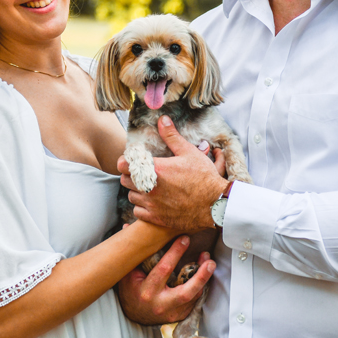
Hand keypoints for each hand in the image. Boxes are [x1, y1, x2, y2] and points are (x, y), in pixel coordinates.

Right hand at [117, 236, 215, 324]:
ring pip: (193, 297)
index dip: (175, 253)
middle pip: (185, 292)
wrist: (133, 315)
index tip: (185, 238)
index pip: (163, 270)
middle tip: (210, 261)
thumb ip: (133, 252)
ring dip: (204, 279)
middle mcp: (160, 304)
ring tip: (209, 263)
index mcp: (147, 291)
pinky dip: (199, 287)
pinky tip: (203, 275)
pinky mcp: (179, 316)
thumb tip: (126, 227)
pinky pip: (194, 301)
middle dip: (200, 277)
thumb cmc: (131, 291)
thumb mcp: (128, 273)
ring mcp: (172, 313)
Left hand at [118, 116, 228, 230]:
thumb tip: (162, 119)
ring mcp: (152, 205)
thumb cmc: (204, 177)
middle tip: (141, 172)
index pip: (123, 165)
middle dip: (131, 175)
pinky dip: (142, 207)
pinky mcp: (156, 218)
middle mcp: (149, 188)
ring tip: (148, 187)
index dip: (125, 161)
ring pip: (132, 196)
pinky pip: (138, 212)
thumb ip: (172, 136)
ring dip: (137, 191)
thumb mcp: (189, 152)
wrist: (215, 204)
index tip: (132, 160)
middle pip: (125, 180)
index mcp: (155, 169)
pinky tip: (152, 202)